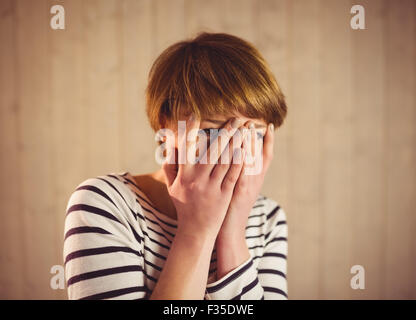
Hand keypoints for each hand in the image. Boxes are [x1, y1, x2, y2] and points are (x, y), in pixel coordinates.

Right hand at [162, 115, 244, 238]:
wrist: (195, 231)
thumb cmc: (184, 205)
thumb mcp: (172, 186)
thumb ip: (170, 165)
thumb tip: (168, 145)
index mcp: (183, 175)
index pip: (186, 148)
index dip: (190, 131)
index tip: (195, 115)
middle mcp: (196, 180)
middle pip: (211, 151)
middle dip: (225, 133)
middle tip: (235, 118)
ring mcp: (211, 187)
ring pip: (225, 161)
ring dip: (236, 143)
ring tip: (244, 129)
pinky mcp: (224, 195)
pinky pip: (233, 175)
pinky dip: (239, 161)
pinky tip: (247, 149)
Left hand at [217, 121, 274, 240]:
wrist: (229, 230)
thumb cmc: (229, 208)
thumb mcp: (238, 188)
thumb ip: (238, 172)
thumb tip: (236, 154)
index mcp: (256, 179)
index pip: (265, 156)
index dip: (269, 141)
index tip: (269, 125)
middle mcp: (256, 180)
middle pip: (259, 154)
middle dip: (256, 137)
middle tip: (252, 121)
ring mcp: (249, 185)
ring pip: (252, 160)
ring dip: (250, 144)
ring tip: (247, 128)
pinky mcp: (239, 191)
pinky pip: (242, 172)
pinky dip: (242, 160)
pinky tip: (238, 148)